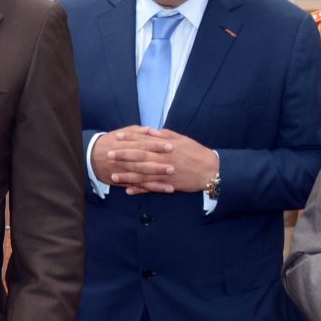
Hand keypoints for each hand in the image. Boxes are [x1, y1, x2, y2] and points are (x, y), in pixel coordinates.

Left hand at [101, 128, 217, 194]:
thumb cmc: (197, 153)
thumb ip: (165, 135)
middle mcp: (163, 158)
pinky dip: (140, 189)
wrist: (212, 171)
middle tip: (108, 153)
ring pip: (143, 174)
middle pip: (139, 156)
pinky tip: (129, 191)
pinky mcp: (168, 184)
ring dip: (127, 175)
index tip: (117, 136)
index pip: (144, 140)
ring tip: (113, 176)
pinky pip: (152, 187)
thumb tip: (151, 130)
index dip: (130, 138)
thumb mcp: (182, 140)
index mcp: (165, 146)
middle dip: (123, 155)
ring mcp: (164, 172)